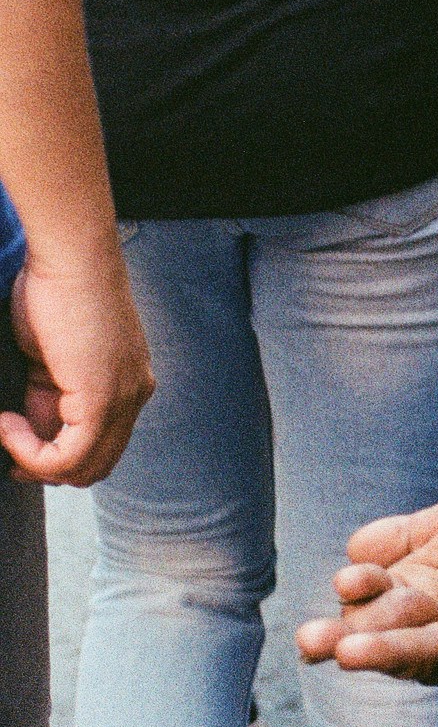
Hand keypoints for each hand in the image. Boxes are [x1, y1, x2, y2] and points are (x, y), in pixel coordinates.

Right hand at [3, 252, 148, 485]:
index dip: (54, 457)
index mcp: (128, 382)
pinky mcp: (103, 398)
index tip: (14, 441)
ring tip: (5, 429)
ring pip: (84, 468)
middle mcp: (135, 393)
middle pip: (96, 465)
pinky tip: (6, 423)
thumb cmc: (53, 294)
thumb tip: (34, 431)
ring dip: (35, 462)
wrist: (69, 257)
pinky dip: (31, 453)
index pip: (99, 446)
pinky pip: (69, 457)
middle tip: (9, 450)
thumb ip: (51, 397)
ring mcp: (124, 397)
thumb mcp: (52, 359)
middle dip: (45, 468)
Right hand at [294, 482, 437, 711]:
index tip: (351, 579)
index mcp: (427, 578)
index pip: (374, 594)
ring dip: (385, 658)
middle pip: (381, 637)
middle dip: (346, 639)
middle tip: (315, 640)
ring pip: (414, 667)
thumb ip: (419, 531)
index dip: (357, 590)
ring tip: (353, 652)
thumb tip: (354, 546)